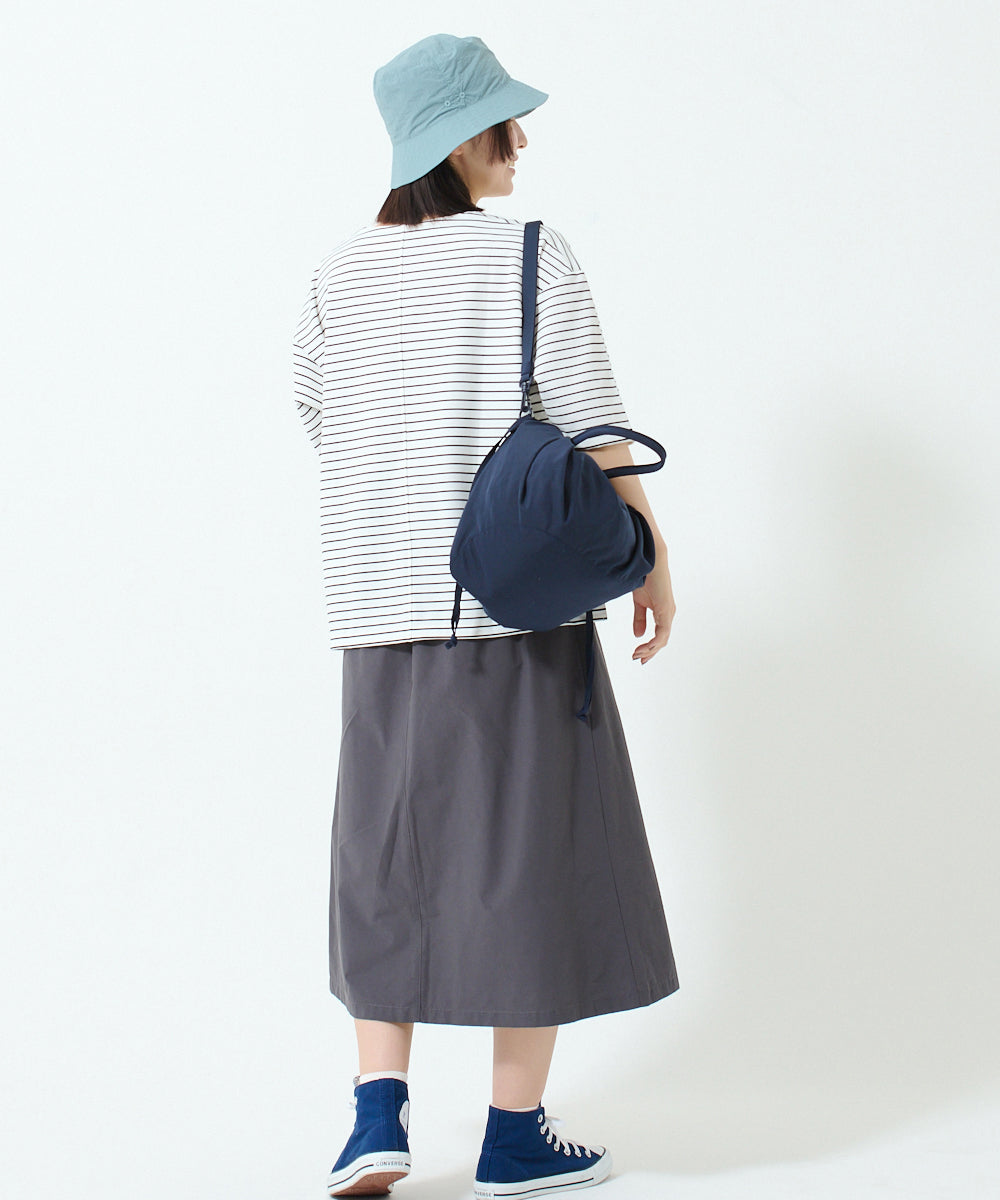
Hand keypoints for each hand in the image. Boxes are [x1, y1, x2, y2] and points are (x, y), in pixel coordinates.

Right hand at [631, 546, 674, 664]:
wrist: (649, 561)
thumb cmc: (645, 577)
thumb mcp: (639, 602)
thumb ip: (639, 618)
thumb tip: (638, 634)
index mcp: (663, 612)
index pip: (659, 636)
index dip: (650, 648)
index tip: (639, 656)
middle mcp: (668, 614)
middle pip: (662, 641)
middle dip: (650, 653)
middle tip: (639, 661)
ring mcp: (668, 612)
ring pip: (663, 639)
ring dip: (650, 649)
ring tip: (638, 654)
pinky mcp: (666, 609)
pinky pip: (662, 632)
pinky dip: (653, 641)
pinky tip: (645, 646)